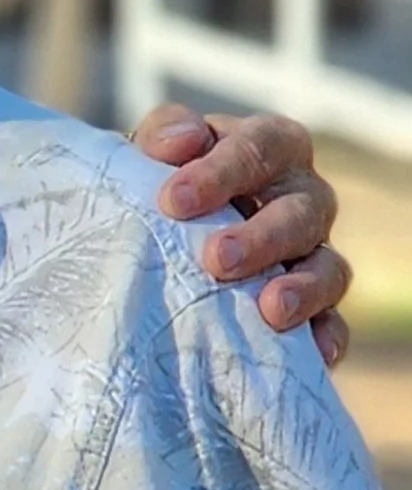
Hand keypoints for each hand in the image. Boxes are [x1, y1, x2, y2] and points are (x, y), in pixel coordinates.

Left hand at [133, 101, 349, 363]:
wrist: (156, 241)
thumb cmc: (163, 187)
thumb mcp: (155, 153)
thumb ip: (166, 135)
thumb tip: (181, 141)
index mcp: (271, 149)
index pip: (262, 148)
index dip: (222, 171)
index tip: (173, 201)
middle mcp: (304, 200)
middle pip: (302, 211)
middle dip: (262, 236)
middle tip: (217, 259)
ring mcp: (314, 257)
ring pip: (329, 268)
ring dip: (303, 288)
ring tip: (270, 310)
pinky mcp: (315, 311)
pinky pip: (335, 325)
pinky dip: (326, 338)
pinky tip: (311, 354)